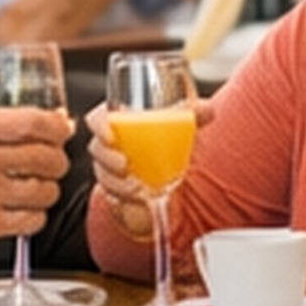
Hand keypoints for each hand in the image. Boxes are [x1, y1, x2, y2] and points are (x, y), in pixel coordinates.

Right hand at [0, 108, 72, 250]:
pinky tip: (19, 210)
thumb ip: (6, 126)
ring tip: (30, 189)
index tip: (63, 132)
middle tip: (47, 165)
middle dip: (56, 163)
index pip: (37, 123)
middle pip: (49, 159)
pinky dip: (33, 217)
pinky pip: (34, 220)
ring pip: (46, 191)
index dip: (59, 128)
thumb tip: (57, 121)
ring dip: (45, 191)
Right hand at [87, 99, 218, 235]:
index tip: (111, 135)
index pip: (97, 119)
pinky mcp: (116, 188)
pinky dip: (124, 195)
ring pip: (102, 173)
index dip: (99, 126)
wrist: (170, 166)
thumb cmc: (168, 137)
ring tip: (134, 185)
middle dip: (107, 158)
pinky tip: (137, 196)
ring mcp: (110, 167)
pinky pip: (112, 193)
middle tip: (124, 163)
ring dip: (115, 181)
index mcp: (119, 120)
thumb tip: (208, 110)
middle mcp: (110, 143)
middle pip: (96, 148)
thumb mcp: (182, 124)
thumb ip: (194, 114)